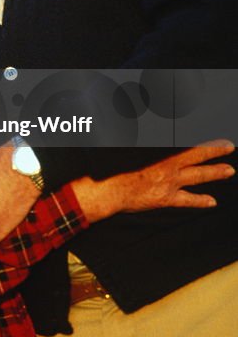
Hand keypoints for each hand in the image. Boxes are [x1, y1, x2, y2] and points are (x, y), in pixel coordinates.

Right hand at [76, 141, 235, 221]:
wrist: (110, 190)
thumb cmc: (116, 169)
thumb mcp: (131, 151)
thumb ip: (144, 146)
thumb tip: (151, 137)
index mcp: (160, 155)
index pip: (185, 145)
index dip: (201, 140)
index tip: (212, 135)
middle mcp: (168, 168)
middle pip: (196, 157)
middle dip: (214, 151)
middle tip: (229, 147)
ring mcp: (169, 184)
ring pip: (197, 176)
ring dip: (214, 173)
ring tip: (229, 171)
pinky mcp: (166, 199)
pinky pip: (187, 200)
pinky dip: (200, 200)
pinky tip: (212, 202)